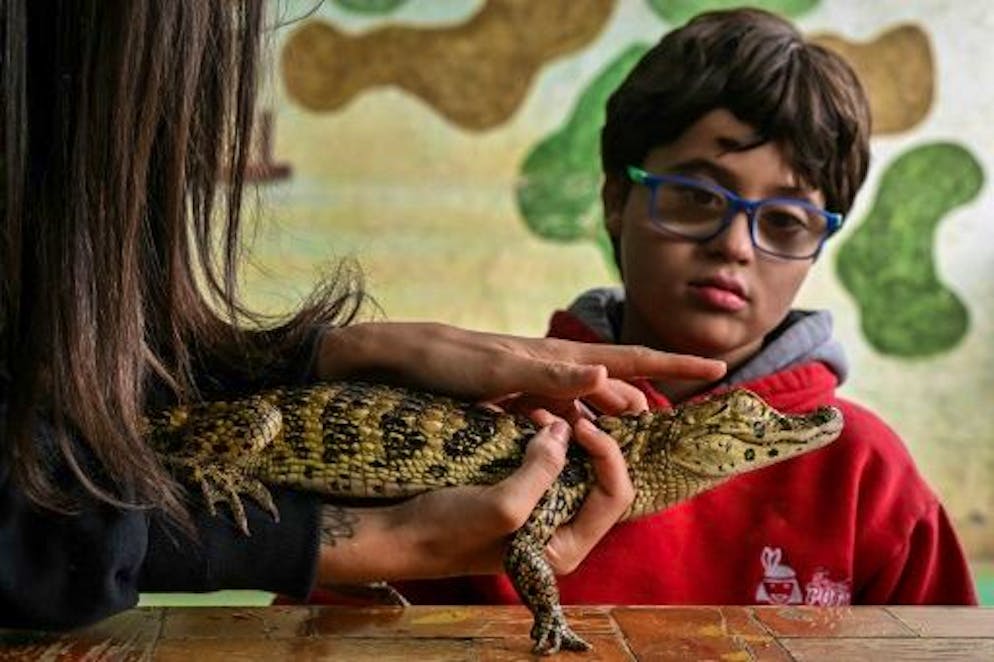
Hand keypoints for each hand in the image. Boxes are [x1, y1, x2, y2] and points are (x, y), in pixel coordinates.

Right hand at [314, 413, 633, 583]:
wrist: (398, 534)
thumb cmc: (447, 531)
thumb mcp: (502, 506)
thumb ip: (542, 471)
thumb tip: (567, 431)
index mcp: (567, 547)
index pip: (614, 496)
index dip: (607, 456)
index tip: (580, 425)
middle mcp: (560, 532)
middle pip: (599, 478)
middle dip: (587, 440)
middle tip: (559, 413)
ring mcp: (539, 513)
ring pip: (574, 466)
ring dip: (563, 435)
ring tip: (538, 412)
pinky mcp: (518, 495)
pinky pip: (545, 462)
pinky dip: (540, 438)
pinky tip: (524, 416)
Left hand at [315, 321, 724, 413]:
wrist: (388, 355)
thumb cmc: (438, 361)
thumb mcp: (491, 371)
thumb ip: (547, 375)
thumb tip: (608, 374)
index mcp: (552, 357)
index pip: (626, 358)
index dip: (671, 364)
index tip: (717, 364)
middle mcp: (546, 365)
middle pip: (611, 377)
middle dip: (646, 389)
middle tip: (678, 407)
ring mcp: (526, 378)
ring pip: (582, 395)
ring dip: (608, 408)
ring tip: (632, 425)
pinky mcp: (504, 393)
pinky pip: (552, 407)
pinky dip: (570, 419)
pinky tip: (568, 432)